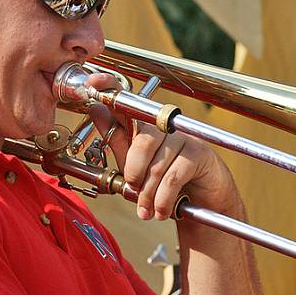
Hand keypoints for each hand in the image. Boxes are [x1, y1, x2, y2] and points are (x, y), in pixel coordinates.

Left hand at [85, 73, 241, 219]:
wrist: (201, 204)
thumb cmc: (165, 181)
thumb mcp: (134, 163)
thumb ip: (117, 140)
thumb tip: (96, 109)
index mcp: (144, 124)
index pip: (127, 100)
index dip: (110, 87)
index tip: (93, 83)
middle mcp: (164, 124)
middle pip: (142, 141)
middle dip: (134, 173)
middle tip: (134, 191)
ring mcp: (184, 136)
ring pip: (156, 165)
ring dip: (148, 194)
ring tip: (147, 210)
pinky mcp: (199, 153)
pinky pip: (173, 177)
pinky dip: (163, 199)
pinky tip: (161, 211)